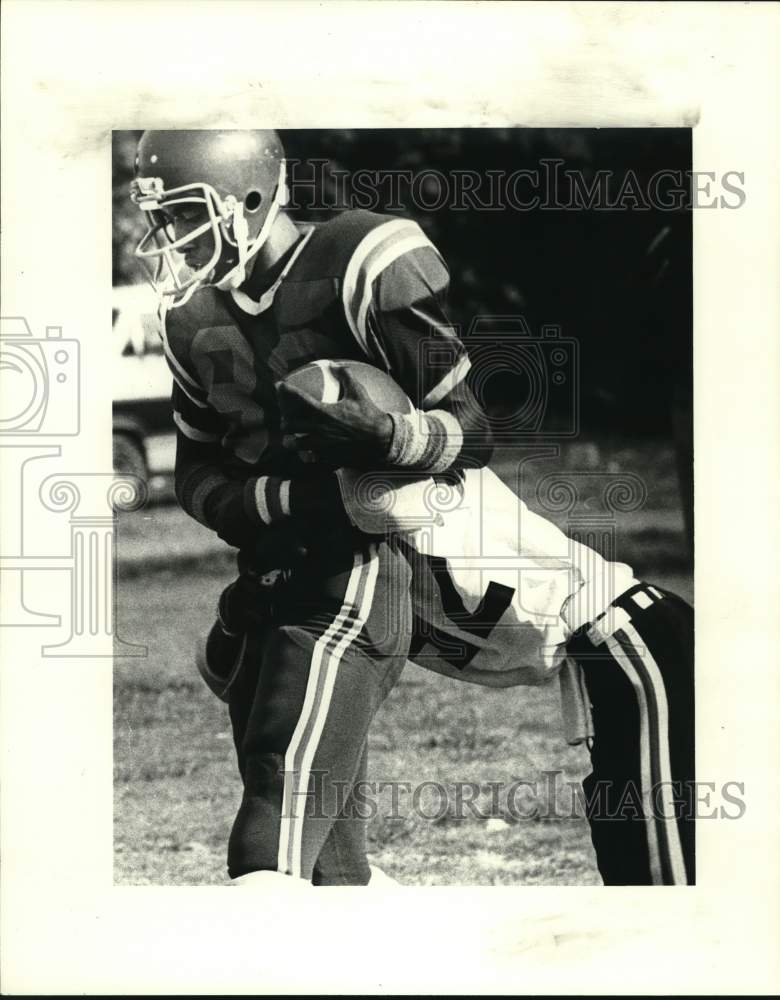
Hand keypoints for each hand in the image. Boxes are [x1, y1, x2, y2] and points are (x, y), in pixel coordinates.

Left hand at [277, 367, 393, 469]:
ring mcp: (321, 445)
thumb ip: (345, 375)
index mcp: (324, 412)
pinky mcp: (327, 456)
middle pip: (290, 425)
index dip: (285, 391)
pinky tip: (307, 451)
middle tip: (286, 416)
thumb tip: (333, 364)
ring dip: (291, 440)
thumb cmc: (368, 414)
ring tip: (292, 437)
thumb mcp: (358, 392)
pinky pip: (309, 457)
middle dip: (284, 420)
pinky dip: (305, 454)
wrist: (380, 439)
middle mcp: (319, 429)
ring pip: (295, 444)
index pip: (298, 399)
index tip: (280, 385)